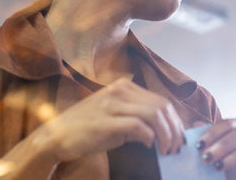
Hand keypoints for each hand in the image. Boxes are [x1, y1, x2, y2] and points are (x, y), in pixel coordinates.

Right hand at [34, 78, 185, 162]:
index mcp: (123, 87)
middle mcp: (119, 91)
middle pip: (161, 105)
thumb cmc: (86, 128)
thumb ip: (136, 118)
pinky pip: (138, 125)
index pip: (160, 100)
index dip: (174, 120)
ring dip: (165, 134)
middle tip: (176, 146)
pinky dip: (149, 137)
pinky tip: (149, 145)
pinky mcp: (106, 121)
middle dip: (174, 128)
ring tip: (166, 149)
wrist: (56, 135)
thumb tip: (160, 130)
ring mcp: (112, 104)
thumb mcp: (114, 117)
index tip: (178, 136)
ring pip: (154, 114)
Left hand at [196, 118, 235, 178]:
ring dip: (235, 157)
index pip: (228, 123)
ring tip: (219, 166)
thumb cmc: (228, 164)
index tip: (198, 146)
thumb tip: (196, 125)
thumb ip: (208, 140)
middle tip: (207, 158)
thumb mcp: (215, 152)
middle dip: (223, 145)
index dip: (212, 133)